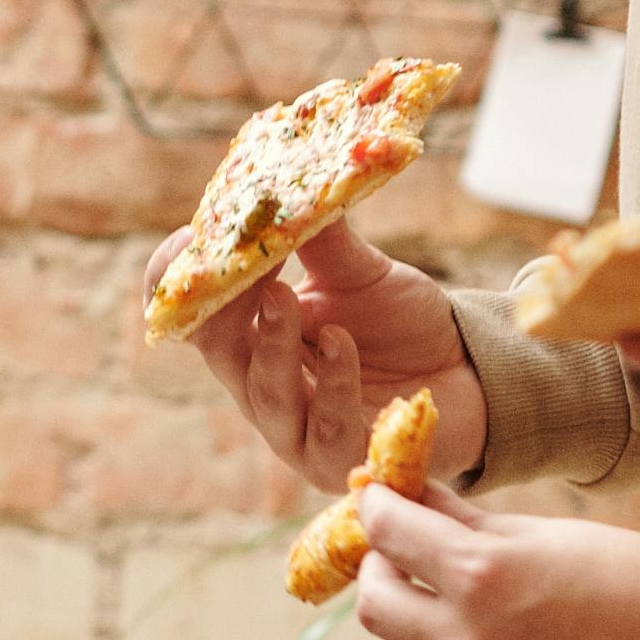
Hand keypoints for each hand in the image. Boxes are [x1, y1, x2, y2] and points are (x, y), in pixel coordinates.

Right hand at [162, 216, 489, 492]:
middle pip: (219, 354)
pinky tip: (343, 343)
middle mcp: (260, 388)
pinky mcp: (339, 459)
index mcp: (250, 340)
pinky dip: (332, 382)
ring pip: (265, 394)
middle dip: (222, 311)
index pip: (189, 316)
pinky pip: (325, 425)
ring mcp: (296, 432)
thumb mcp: (360, 273)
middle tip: (240, 268)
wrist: (467, 374)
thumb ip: (324, 238)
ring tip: (286, 296)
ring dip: (271, 345)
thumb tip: (298, 179)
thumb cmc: (400, 325)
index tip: (192, 237)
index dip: (172, 282)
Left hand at [352, 487, 639, 639]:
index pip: (389, 534)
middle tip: (402, 562)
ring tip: (454, 622)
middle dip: (382, 573)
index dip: (376, 511)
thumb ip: (471, 523)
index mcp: (482, 575)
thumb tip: (409, 496)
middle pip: (375, 606)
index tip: (376, 504)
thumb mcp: (555, 537)